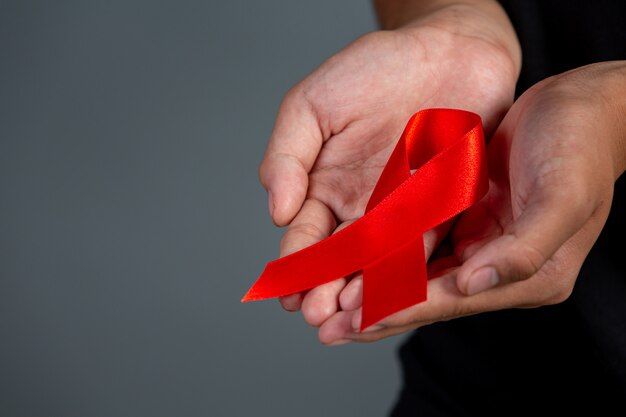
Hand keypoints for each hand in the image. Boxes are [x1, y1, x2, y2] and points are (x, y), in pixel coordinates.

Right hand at [259, 3, 519, 335]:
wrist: (447, 47)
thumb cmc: (374, 69)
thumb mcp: (312, 105)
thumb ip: (287, 157)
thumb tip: (274, 212)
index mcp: (325, 187)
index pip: (305, 236)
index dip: (294, 265)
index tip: (285, 292)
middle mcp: (362, 207)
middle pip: (341, 259)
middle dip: (327, 289)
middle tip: (315, 316)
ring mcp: (404, 210)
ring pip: (381, 260)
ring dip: (365, 290)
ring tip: (349, 316)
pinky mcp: (445, 205)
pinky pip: (427, 243)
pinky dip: (410, 269)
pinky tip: (395, 291)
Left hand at [323, 62, 625, 343]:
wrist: (581, 107)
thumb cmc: (581, 147)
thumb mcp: (564, 196)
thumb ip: (525, 249)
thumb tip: (472, 285)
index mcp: (528, 275)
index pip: (451, 300)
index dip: (399, 311)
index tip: (353, 321)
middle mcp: (499, 268)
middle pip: (427, 297)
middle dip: (376, 312)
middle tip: (327, 327)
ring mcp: (481, 243)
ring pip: (417, 274)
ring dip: (374, 288)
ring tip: (329, 303)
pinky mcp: (467, 219)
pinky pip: (419, 243)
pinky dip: (387, 253)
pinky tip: (355, 259)